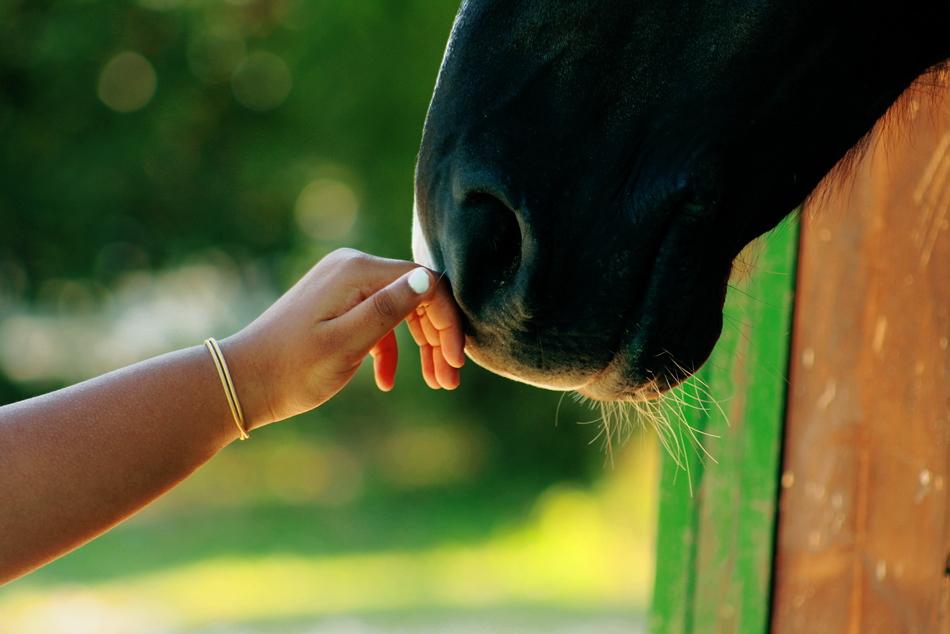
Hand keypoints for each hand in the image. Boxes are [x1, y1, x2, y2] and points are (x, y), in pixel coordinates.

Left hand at [222, 249, 464, 428]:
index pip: (425, 283)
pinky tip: (386, 382)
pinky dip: (388, 349)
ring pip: (399, 310)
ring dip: (421, 347)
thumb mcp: (346, 343)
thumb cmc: (293, 368)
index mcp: (357, 271)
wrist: (242, 383)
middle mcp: (352, 268)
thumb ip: (388, 309)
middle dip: (437, 338)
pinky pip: (376, 320)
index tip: (455, 362)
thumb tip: (427, 276)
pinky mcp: (336, 304)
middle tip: (449, 381)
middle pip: (415, 296)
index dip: (447, 321)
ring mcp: (343, 285)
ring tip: (436, 384)